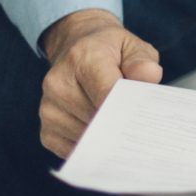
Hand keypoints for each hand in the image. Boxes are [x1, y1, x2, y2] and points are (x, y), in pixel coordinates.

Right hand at [38, 8, 162, 158]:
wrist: (74, 46)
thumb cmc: (108, 49)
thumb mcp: (132, 45)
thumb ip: (143, 60)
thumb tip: (149, 76)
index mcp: (83, 58)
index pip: (106, 94)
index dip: (127, 110)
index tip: (144, 118)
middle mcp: (59, 83)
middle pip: (97, 119)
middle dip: (120, 123)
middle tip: (136, 121)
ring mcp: (49, 107)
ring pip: (87, 138)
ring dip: (106, 136)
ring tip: (117, 120)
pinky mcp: (46, 128)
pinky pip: (72, 150)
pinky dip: (91, 146)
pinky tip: (101, 132)